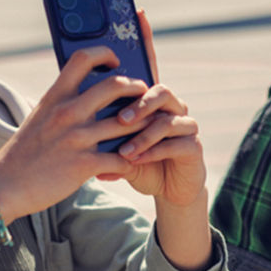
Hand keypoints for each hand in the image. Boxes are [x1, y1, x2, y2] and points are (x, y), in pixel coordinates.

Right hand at [0, 45, 150, 218]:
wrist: (2, 187)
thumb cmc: (23, 153)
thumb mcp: (39, 117)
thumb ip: (62, 103)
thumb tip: (85, 92)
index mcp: (55, 96)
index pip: (83, 58)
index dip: (105, 53)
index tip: (115, 61)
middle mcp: (67, 112)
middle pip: (115, 85)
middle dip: (137, 88)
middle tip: (144, 93)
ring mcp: (77, 138)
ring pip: (127, 122)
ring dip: (143, 124)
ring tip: (150, 127)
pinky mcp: (84, 165)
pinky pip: (121, 158)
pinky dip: (131, 160)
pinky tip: (132, 161)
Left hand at [113, 81, 205, 205]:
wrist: (169, 191)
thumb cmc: (143, 165)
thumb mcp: (121, 153)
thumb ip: (106, 143)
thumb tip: (76, 139)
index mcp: (156, 104)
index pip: (147, 82)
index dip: (134, 80)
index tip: (109, 88)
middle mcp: (174, 110)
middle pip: (162, 93)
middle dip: (140, 105)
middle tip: (120, 120)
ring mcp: (187, 127)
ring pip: (168, 122)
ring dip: (144, 136)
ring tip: (124, 151)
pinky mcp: (194, 147)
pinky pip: (175, 145)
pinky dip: (153, 152)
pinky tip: (136, 161)